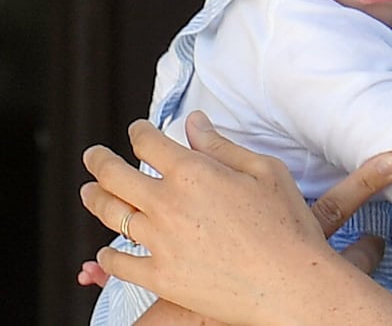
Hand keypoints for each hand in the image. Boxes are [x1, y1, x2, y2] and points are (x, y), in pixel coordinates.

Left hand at [79, 111, 391, 323]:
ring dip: (95, 199)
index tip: (136, 129)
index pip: (149, 143)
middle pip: (115, 176)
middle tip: (93, 155)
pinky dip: (108, 257)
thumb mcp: (263, 169)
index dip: (138, 131)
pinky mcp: (161, 278)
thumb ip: (221, 146)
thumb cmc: (285, 221)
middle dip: (99, 161)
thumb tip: (194, 122)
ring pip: (112, 216)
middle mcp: (167, 204)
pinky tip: (105, 251)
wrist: (290, 282)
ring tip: (89, 192)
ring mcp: (160, 243)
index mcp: (193, 172)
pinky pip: (121, 265)